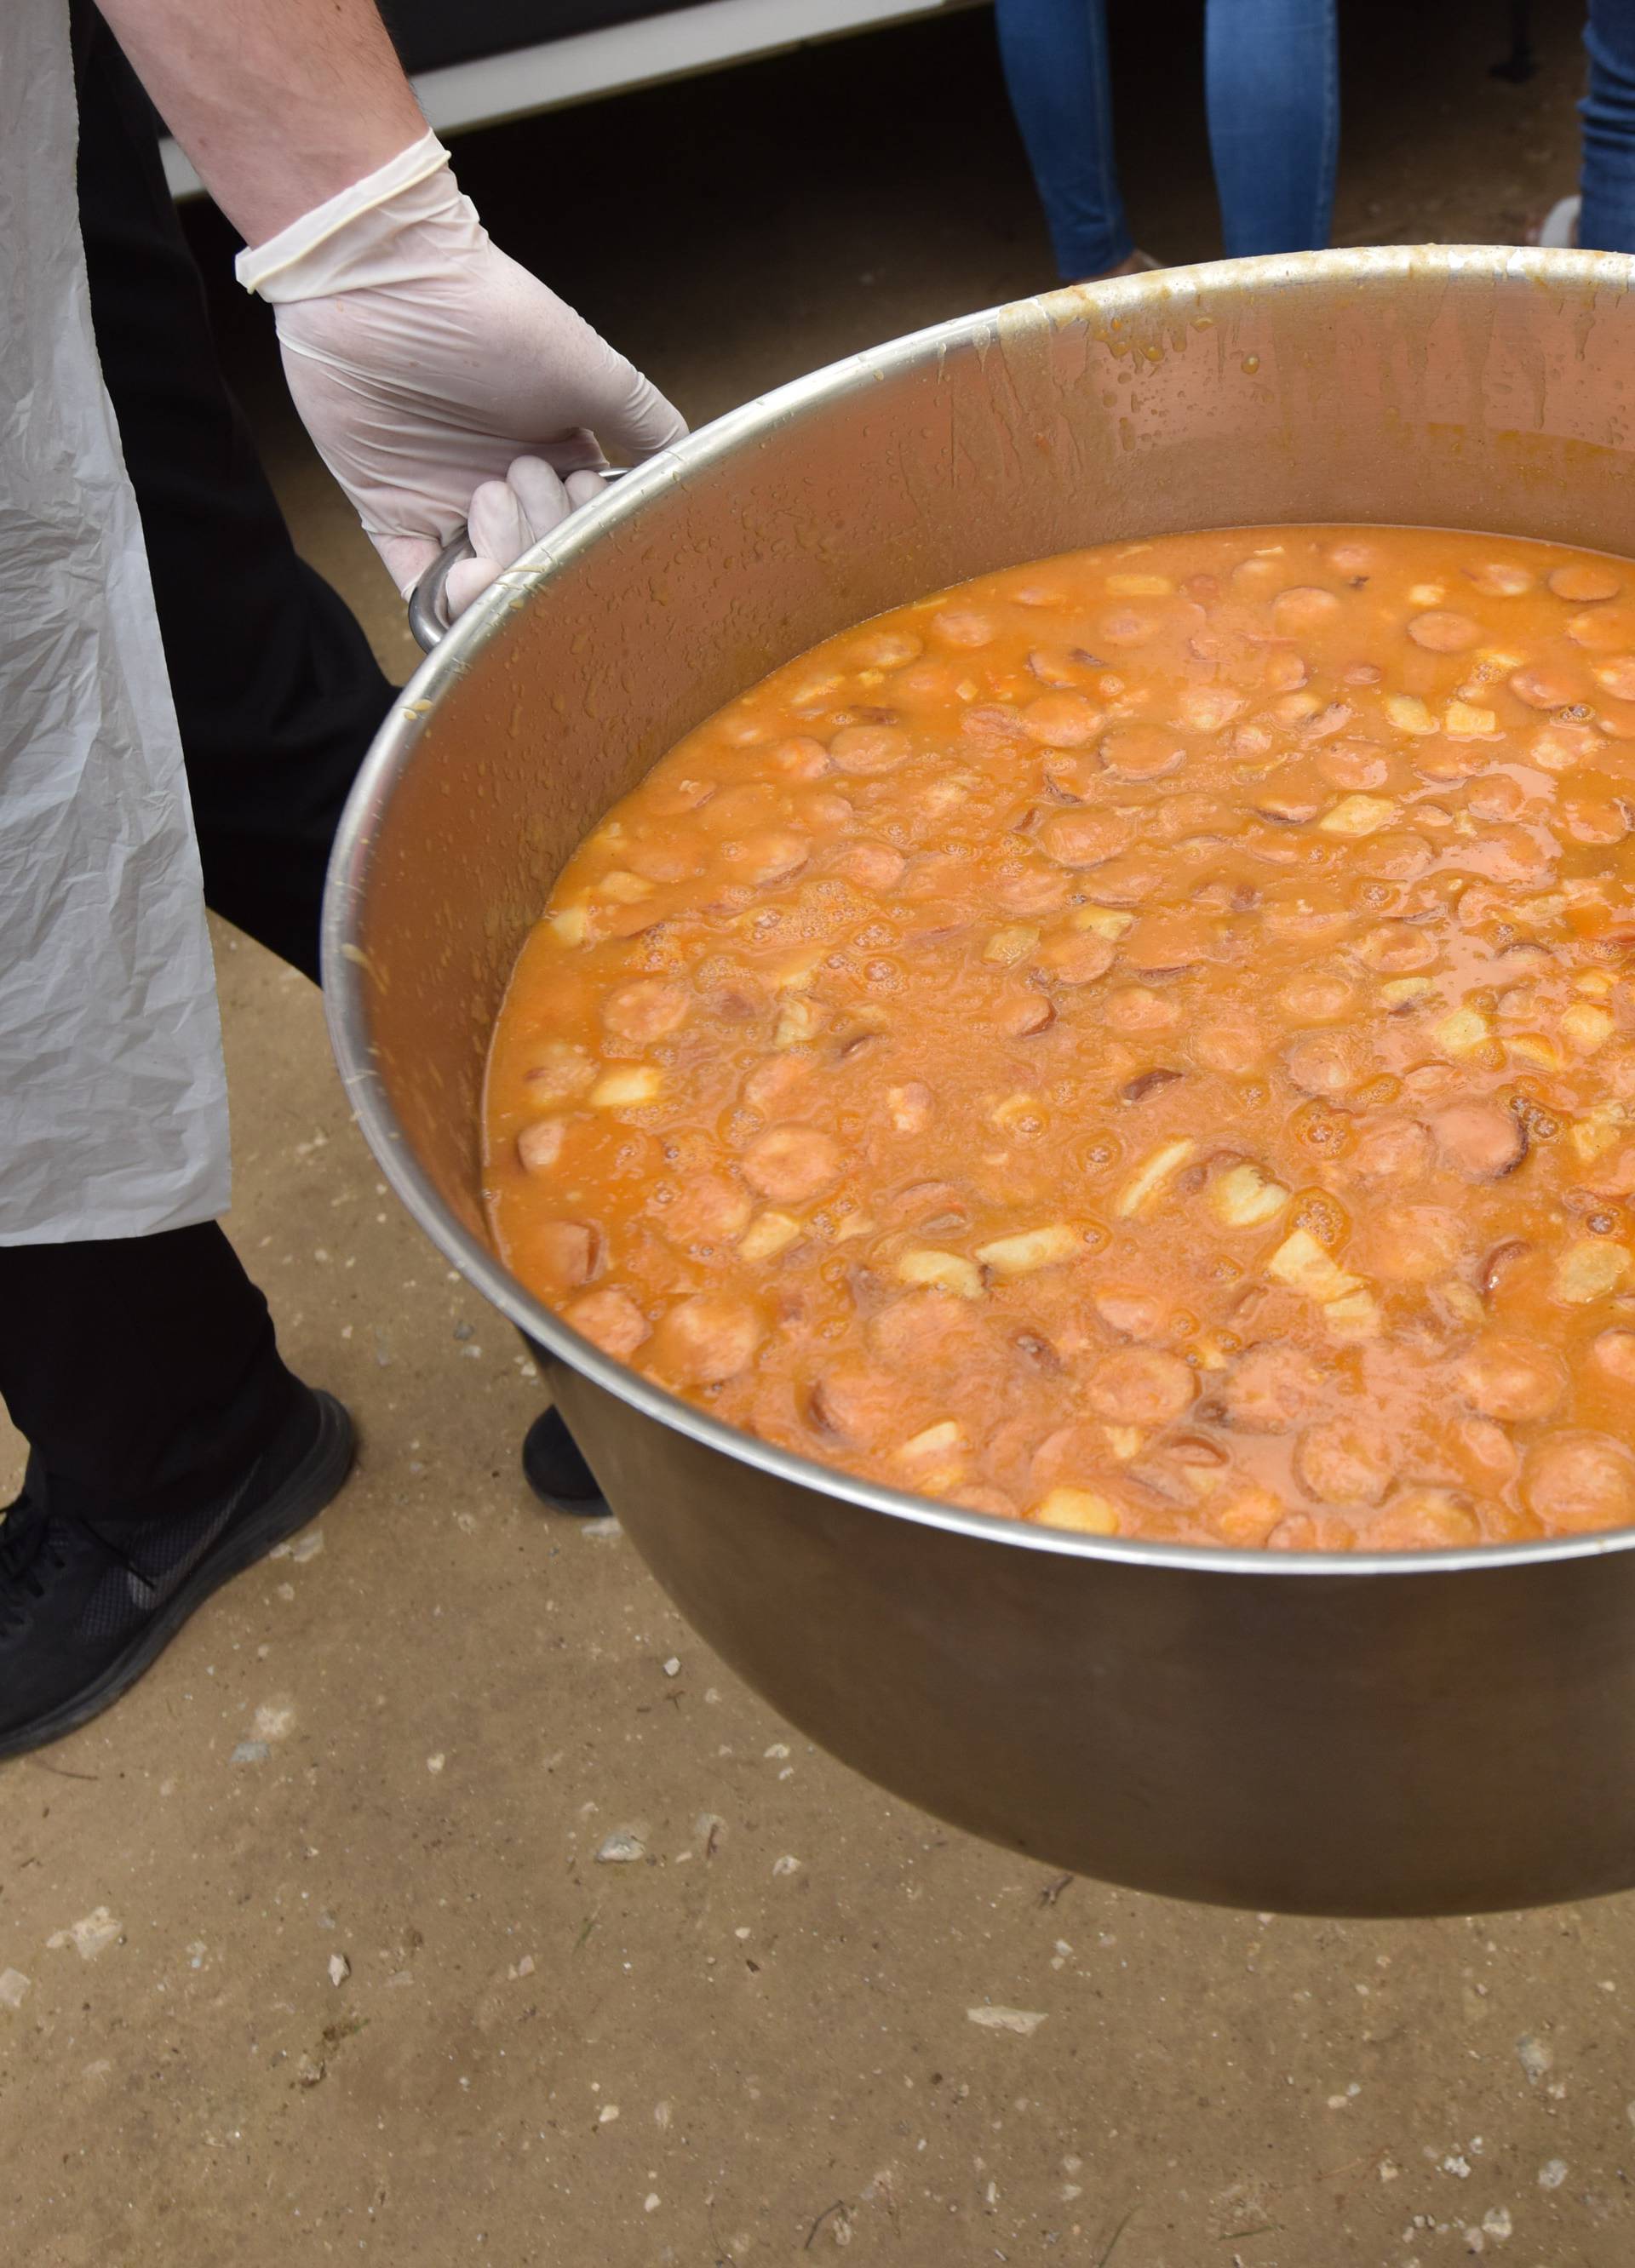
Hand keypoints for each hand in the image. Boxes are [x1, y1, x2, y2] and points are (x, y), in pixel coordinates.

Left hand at [238, 135, 684, 614]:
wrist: (382, 280)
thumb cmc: (492, 313)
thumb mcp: (593, 371)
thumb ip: (648, 425)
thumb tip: (696, 471)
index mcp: (557, 461)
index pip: (589, 536)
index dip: (590, 536)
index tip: (580, 497)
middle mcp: (506, 490)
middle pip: (540, 569)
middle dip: (538, 546)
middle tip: (520, 480)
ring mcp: (447, 506)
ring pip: (486, 592)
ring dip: (496, 583)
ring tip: (486, 531)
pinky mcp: (390, 516)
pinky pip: (417, 589)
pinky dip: (443, 605)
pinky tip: (465, 586)